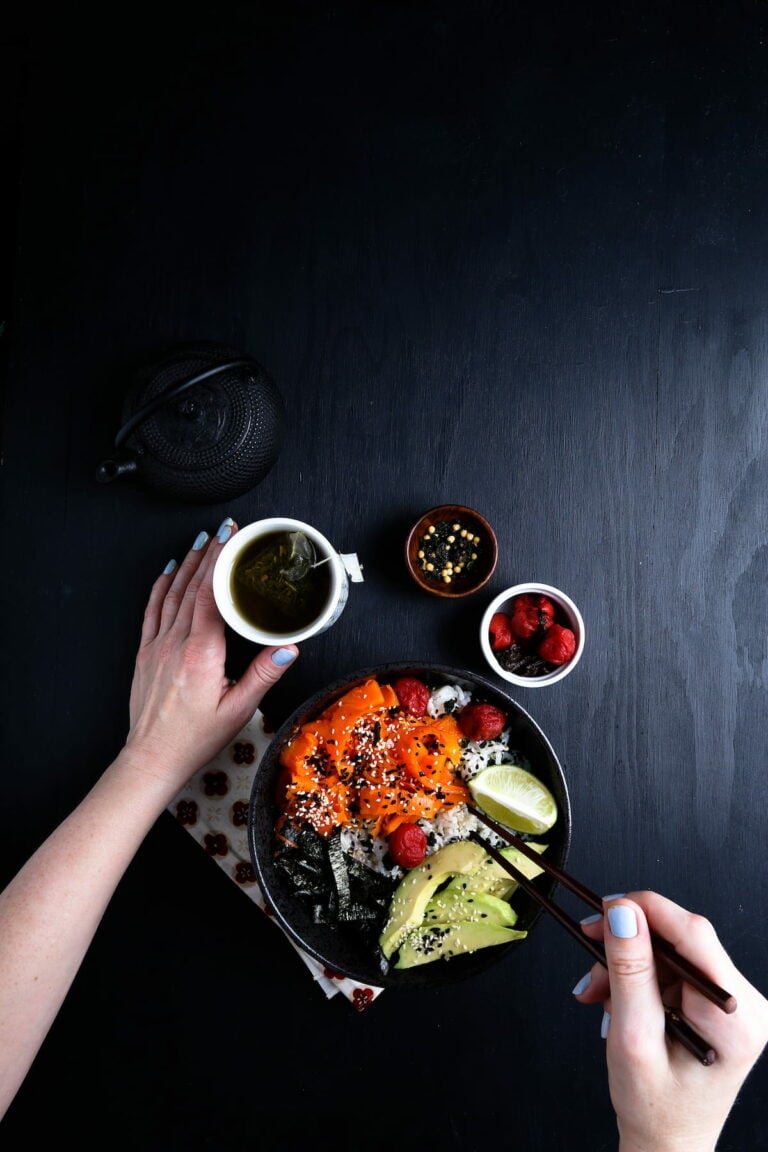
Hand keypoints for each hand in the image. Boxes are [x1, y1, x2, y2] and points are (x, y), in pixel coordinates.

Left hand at [124, 519, 297, 799]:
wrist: (151, 758)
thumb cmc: (194, 739)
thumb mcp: (238, 710)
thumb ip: (264, 674)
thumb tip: (289, 647)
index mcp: (201, 653)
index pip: (211, 594)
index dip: (221, 561)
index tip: (232, 539)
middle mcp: (175, 643)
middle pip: (192, 586)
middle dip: (209, 553)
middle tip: (223, 529)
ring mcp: (157, 646)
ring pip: (172, 593)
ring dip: (187, 564)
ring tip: (201, 540)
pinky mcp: (146, 654)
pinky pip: (152, 610)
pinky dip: (161, 586)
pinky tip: (168, 572)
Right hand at [573, 891, 767, 1151]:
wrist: (666, 1141)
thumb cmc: (655, 1107)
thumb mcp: (632, 1038)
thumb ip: (629, 972)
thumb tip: (623, 912)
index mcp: (736, 1017)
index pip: (693, 933)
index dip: (644, 910)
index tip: (604, 909)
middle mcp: (743, 1004)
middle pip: (679, 940)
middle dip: (626, 947)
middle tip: (590, 961)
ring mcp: (731, 1001)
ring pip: (669, 951)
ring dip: (625, 965)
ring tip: (598, 993)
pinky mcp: (715, 1000)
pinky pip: (671, 966)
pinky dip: (636, 976)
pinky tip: (616, 997)